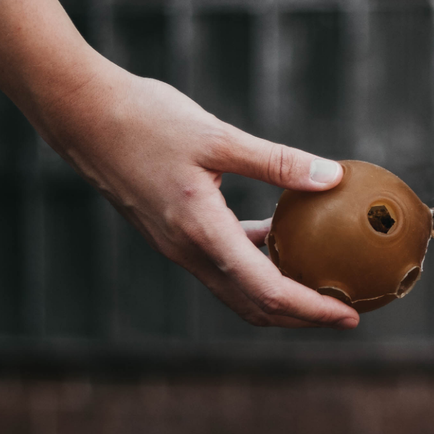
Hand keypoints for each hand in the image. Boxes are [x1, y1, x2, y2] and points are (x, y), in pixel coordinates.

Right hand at [0, 0, 357, 329]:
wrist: (83, 116)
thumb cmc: (146, 120)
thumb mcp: (217, 136)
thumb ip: (277, 161)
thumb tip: (333, 177)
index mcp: (201, 233)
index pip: (268, 290)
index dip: (312, 308)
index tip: (350, 316)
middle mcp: (187, 251)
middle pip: (254, 305)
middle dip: (303, 317)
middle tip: (347, 313)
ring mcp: (176, 247)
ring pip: (237, 290)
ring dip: (280, 295)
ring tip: (321, 281)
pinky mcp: (171, 233)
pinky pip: (222, 263)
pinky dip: (255, 262)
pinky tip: (279, 235)